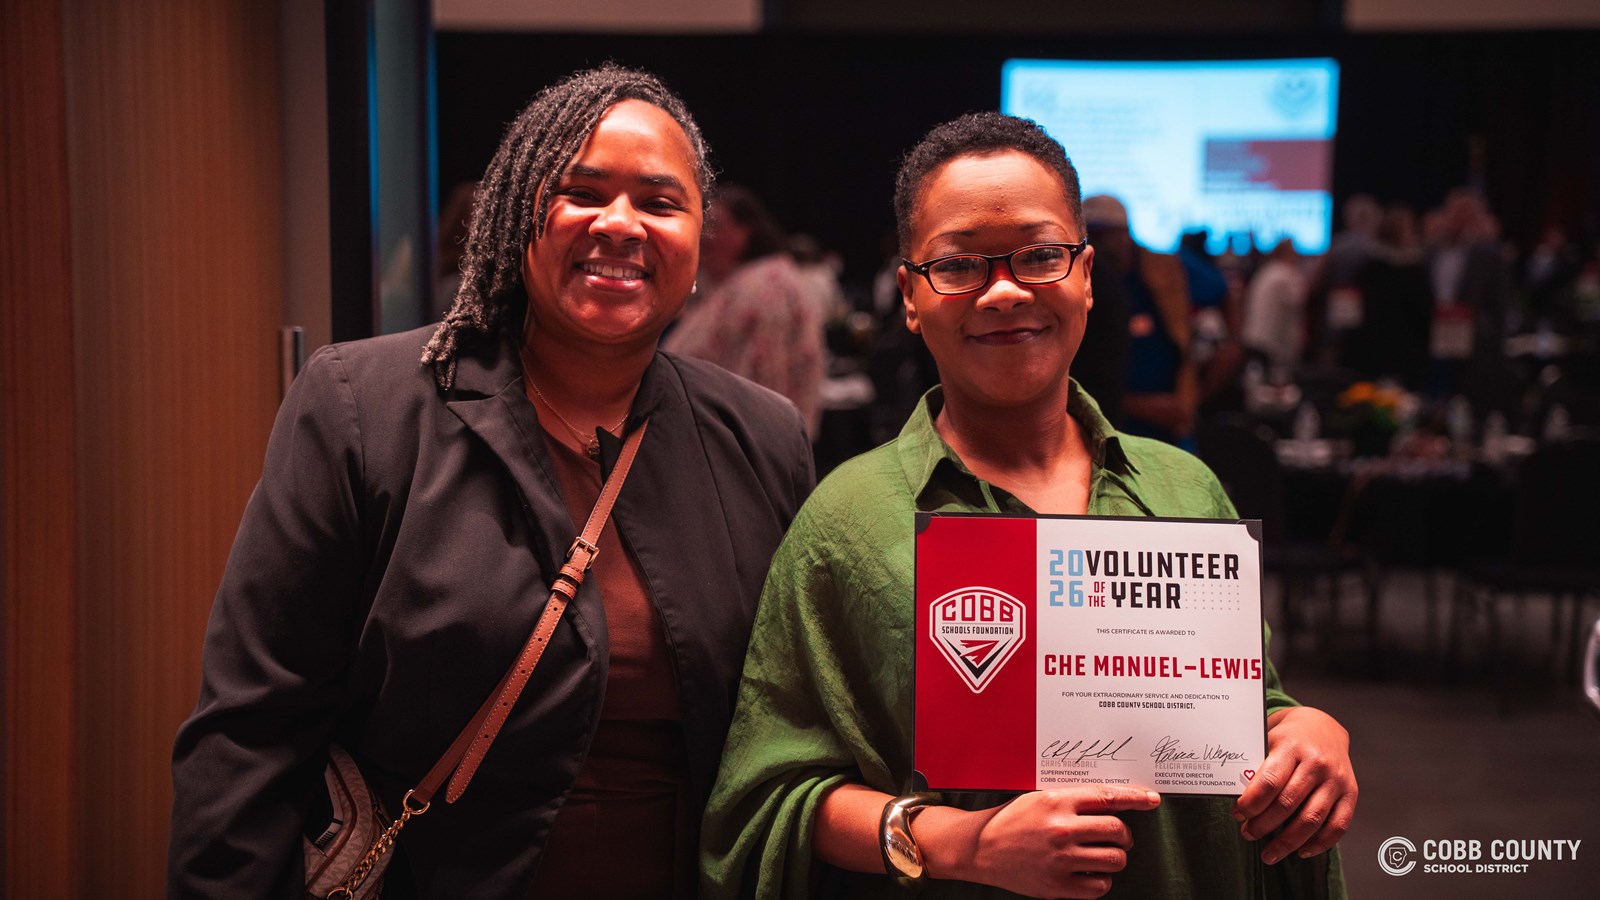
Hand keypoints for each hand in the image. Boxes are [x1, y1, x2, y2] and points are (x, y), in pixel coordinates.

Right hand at [929, 785, 1160, 898]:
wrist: (979, 848)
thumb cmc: (1010, 821)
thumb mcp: (1039, 798)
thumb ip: (1074, 801)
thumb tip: (1113, 806)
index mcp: (1057, 801)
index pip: (1108, 797)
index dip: (1136, 799)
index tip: (1152, 800)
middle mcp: (1061, 829)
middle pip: (1117, 831)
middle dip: (1123, 835)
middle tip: (1117, 837)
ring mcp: (1060, 859)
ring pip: (1114, 859)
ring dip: (1114, 857)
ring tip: (1101, 855)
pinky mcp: (1057, 885)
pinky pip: (1099, 886)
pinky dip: (1100, 880)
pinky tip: (1089, 872)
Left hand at [1233, 706, 1357, 864]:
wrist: (1323, 728)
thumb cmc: (1289, 739)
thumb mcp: (1269, 742)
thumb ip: (1255, 767)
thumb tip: (1235, 798)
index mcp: (1292, 747)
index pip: (1269, 781)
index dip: (1251, 803)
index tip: (1238, 815)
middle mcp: (1317, 763)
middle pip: (1288, 803)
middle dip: (1264, 825)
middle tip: (1247, 834)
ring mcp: (1336, 779)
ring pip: (1312, 819)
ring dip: (1287, 842)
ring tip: (1268, 853)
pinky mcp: (1351, 793)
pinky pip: (1338, 825)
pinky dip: (1319, 843)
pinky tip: (1300, 851)